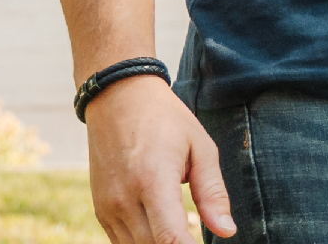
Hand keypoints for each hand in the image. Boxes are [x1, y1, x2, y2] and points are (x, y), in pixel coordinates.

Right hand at [85, 75, 235, 242]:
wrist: (118, 97)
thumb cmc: (165, 119)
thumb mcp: (199, 146)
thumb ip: (212, 192)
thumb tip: (227, 231)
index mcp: (153, 180)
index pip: (170, 239)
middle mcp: (124, 198)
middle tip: (196, 237)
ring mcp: (108, 206)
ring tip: (180, 233)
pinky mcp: (100, 210)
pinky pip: (122, 243)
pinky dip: (143, 242)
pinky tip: (160, 231)